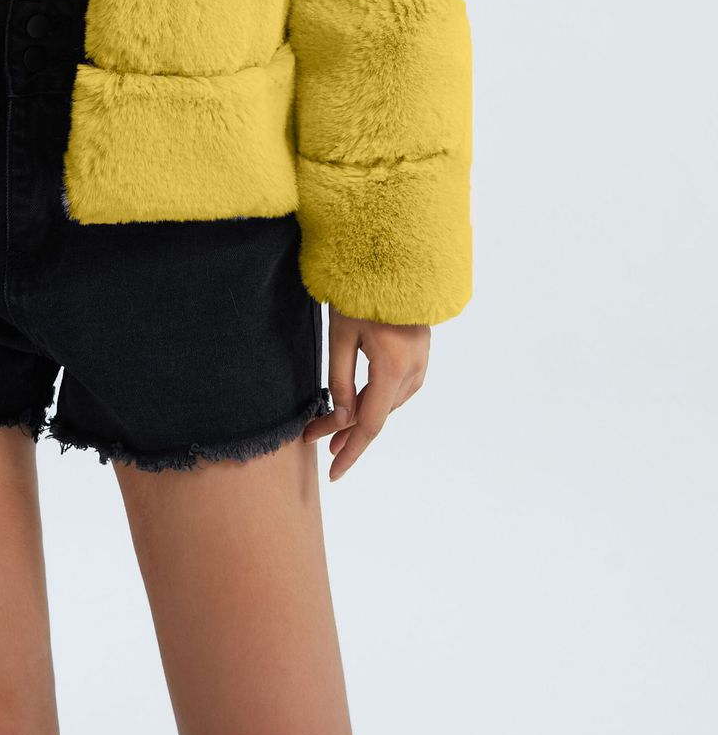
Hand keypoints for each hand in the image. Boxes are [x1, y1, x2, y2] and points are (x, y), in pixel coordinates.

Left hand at [301, 308, 429, 480]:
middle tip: (314, 440)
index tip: (333, 472)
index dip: (350, 451)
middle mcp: (413, 371)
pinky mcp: (419, 357)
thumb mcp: (341, 334)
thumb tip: (340, 420)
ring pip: (387, 405)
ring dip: (360, 417)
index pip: (370, 424)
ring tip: (331, 427)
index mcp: (393, 367)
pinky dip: (375, 400)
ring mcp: (420, 364)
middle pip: (376, 416)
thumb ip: (339, 380)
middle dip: (344, 431)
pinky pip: (396, 390)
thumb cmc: (361, 292)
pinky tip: (358, 404)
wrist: (394, 261)